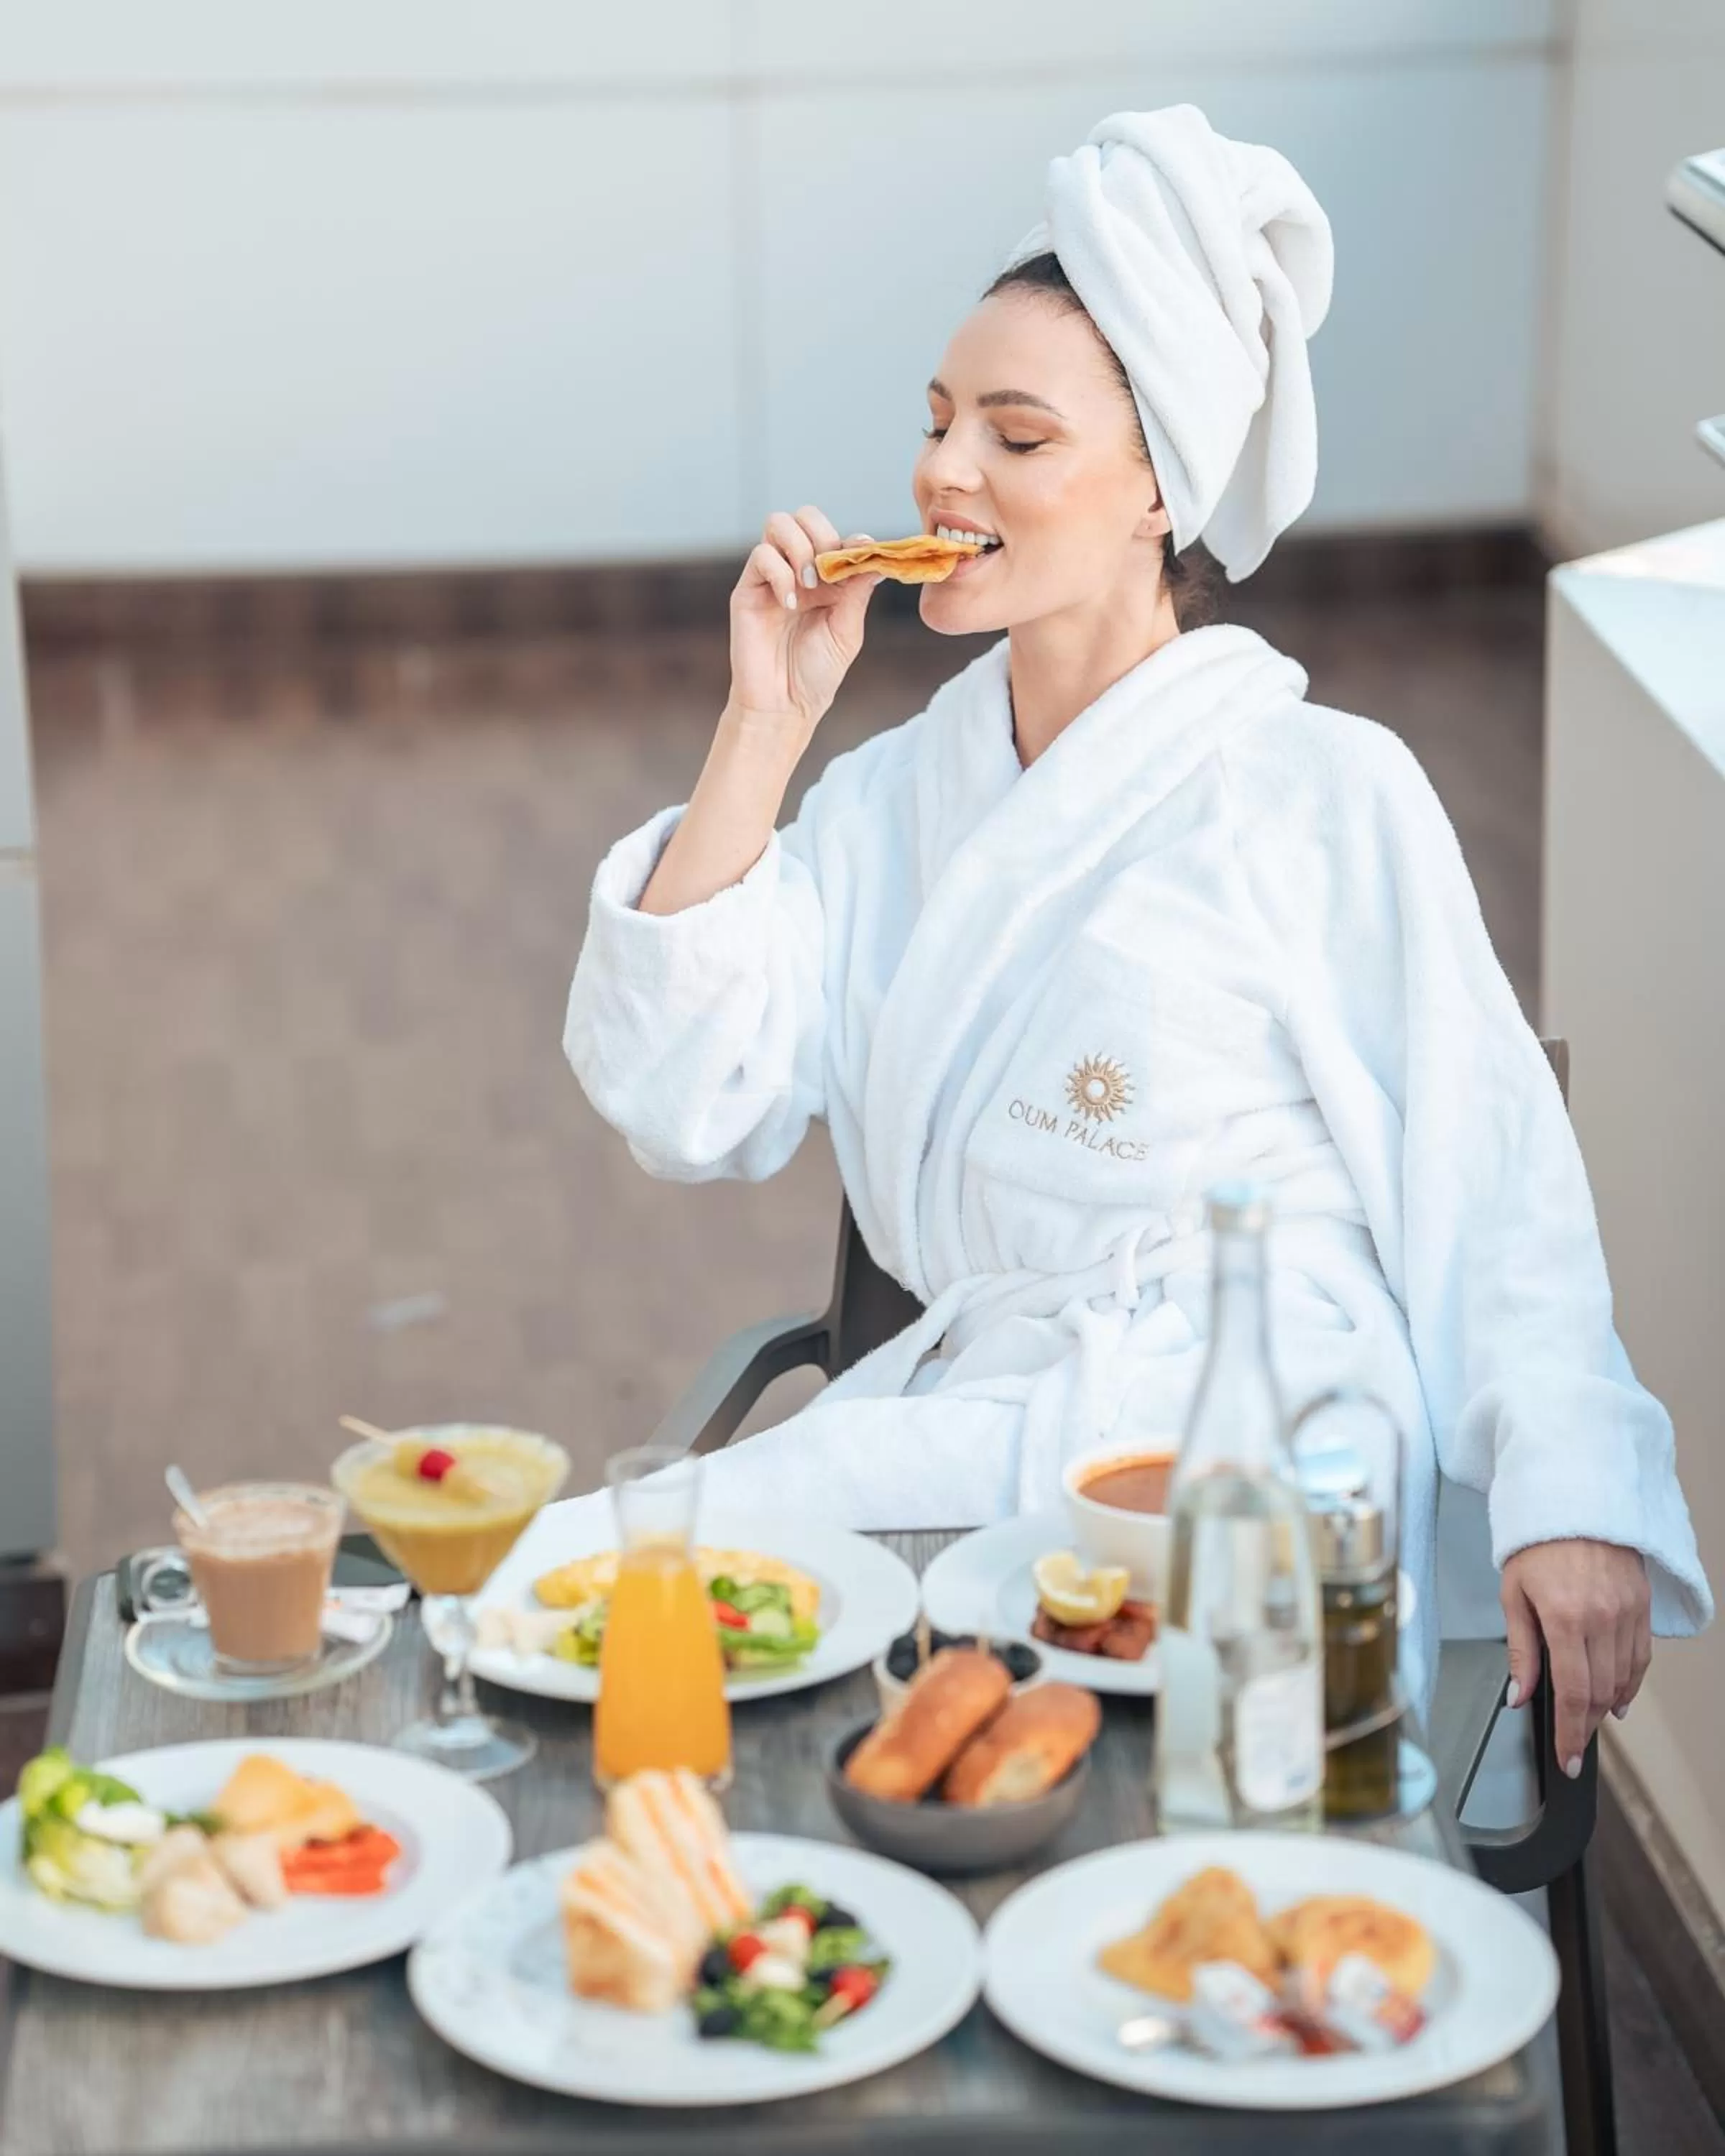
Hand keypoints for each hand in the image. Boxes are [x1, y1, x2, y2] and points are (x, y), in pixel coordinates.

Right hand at [728, 507, 880, 750]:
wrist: (784, 705)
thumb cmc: (816, 673)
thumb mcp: (848, 630)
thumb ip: (857, 590)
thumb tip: (872, 550)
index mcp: (828, 579)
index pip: (837, 536)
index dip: (852, 540)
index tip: (865, 556)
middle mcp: (799, 571)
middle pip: (805, 516)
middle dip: (822, 534)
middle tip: (828, 572)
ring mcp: (772, 577)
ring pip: (779, 524)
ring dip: (799, 547)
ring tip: (808, 585)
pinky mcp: (749, 590)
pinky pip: (760, 556)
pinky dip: (779, 573)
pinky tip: (789, 604)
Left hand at [1501, 1539, 1650, 1776]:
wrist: (1574, 1501)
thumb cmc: (1535, 1544)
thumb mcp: (1513, 1594)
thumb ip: (1521, 1651)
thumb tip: (1520, 1695)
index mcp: (1564, 1616)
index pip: (1572, 1692)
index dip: (1570, 1732)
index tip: (1567, 1758)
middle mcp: (1601, 1617)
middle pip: (1600, 1692)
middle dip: (1585, 1726)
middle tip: (1574, 1745)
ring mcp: (1627, 1612)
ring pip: (1624, 1679)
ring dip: (1607, 1708)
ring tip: (1591, 1723)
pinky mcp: (1642, 1605)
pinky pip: (1640, 1657)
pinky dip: (1629, 1683)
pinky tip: (1617, 1697)